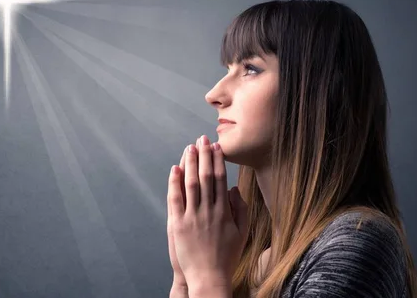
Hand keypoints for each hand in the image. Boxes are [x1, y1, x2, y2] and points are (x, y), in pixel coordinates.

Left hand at [168, 135, 249, 289]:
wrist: (209, 277)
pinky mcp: (178, 225)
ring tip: (189, 147)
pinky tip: (175, 169)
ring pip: (190, 184)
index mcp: (224, 211)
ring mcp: (192, 217)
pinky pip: (176, 200)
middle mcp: (208, 211)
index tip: (216, 147)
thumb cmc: (226, 257)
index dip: (217, 161)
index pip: (220, 179)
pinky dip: (174, 183)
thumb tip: (234, 188)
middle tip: (202, 139)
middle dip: (204, 155)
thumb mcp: (242, 233)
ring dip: (190, 164)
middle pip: (205, 177)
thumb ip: (240, 209)